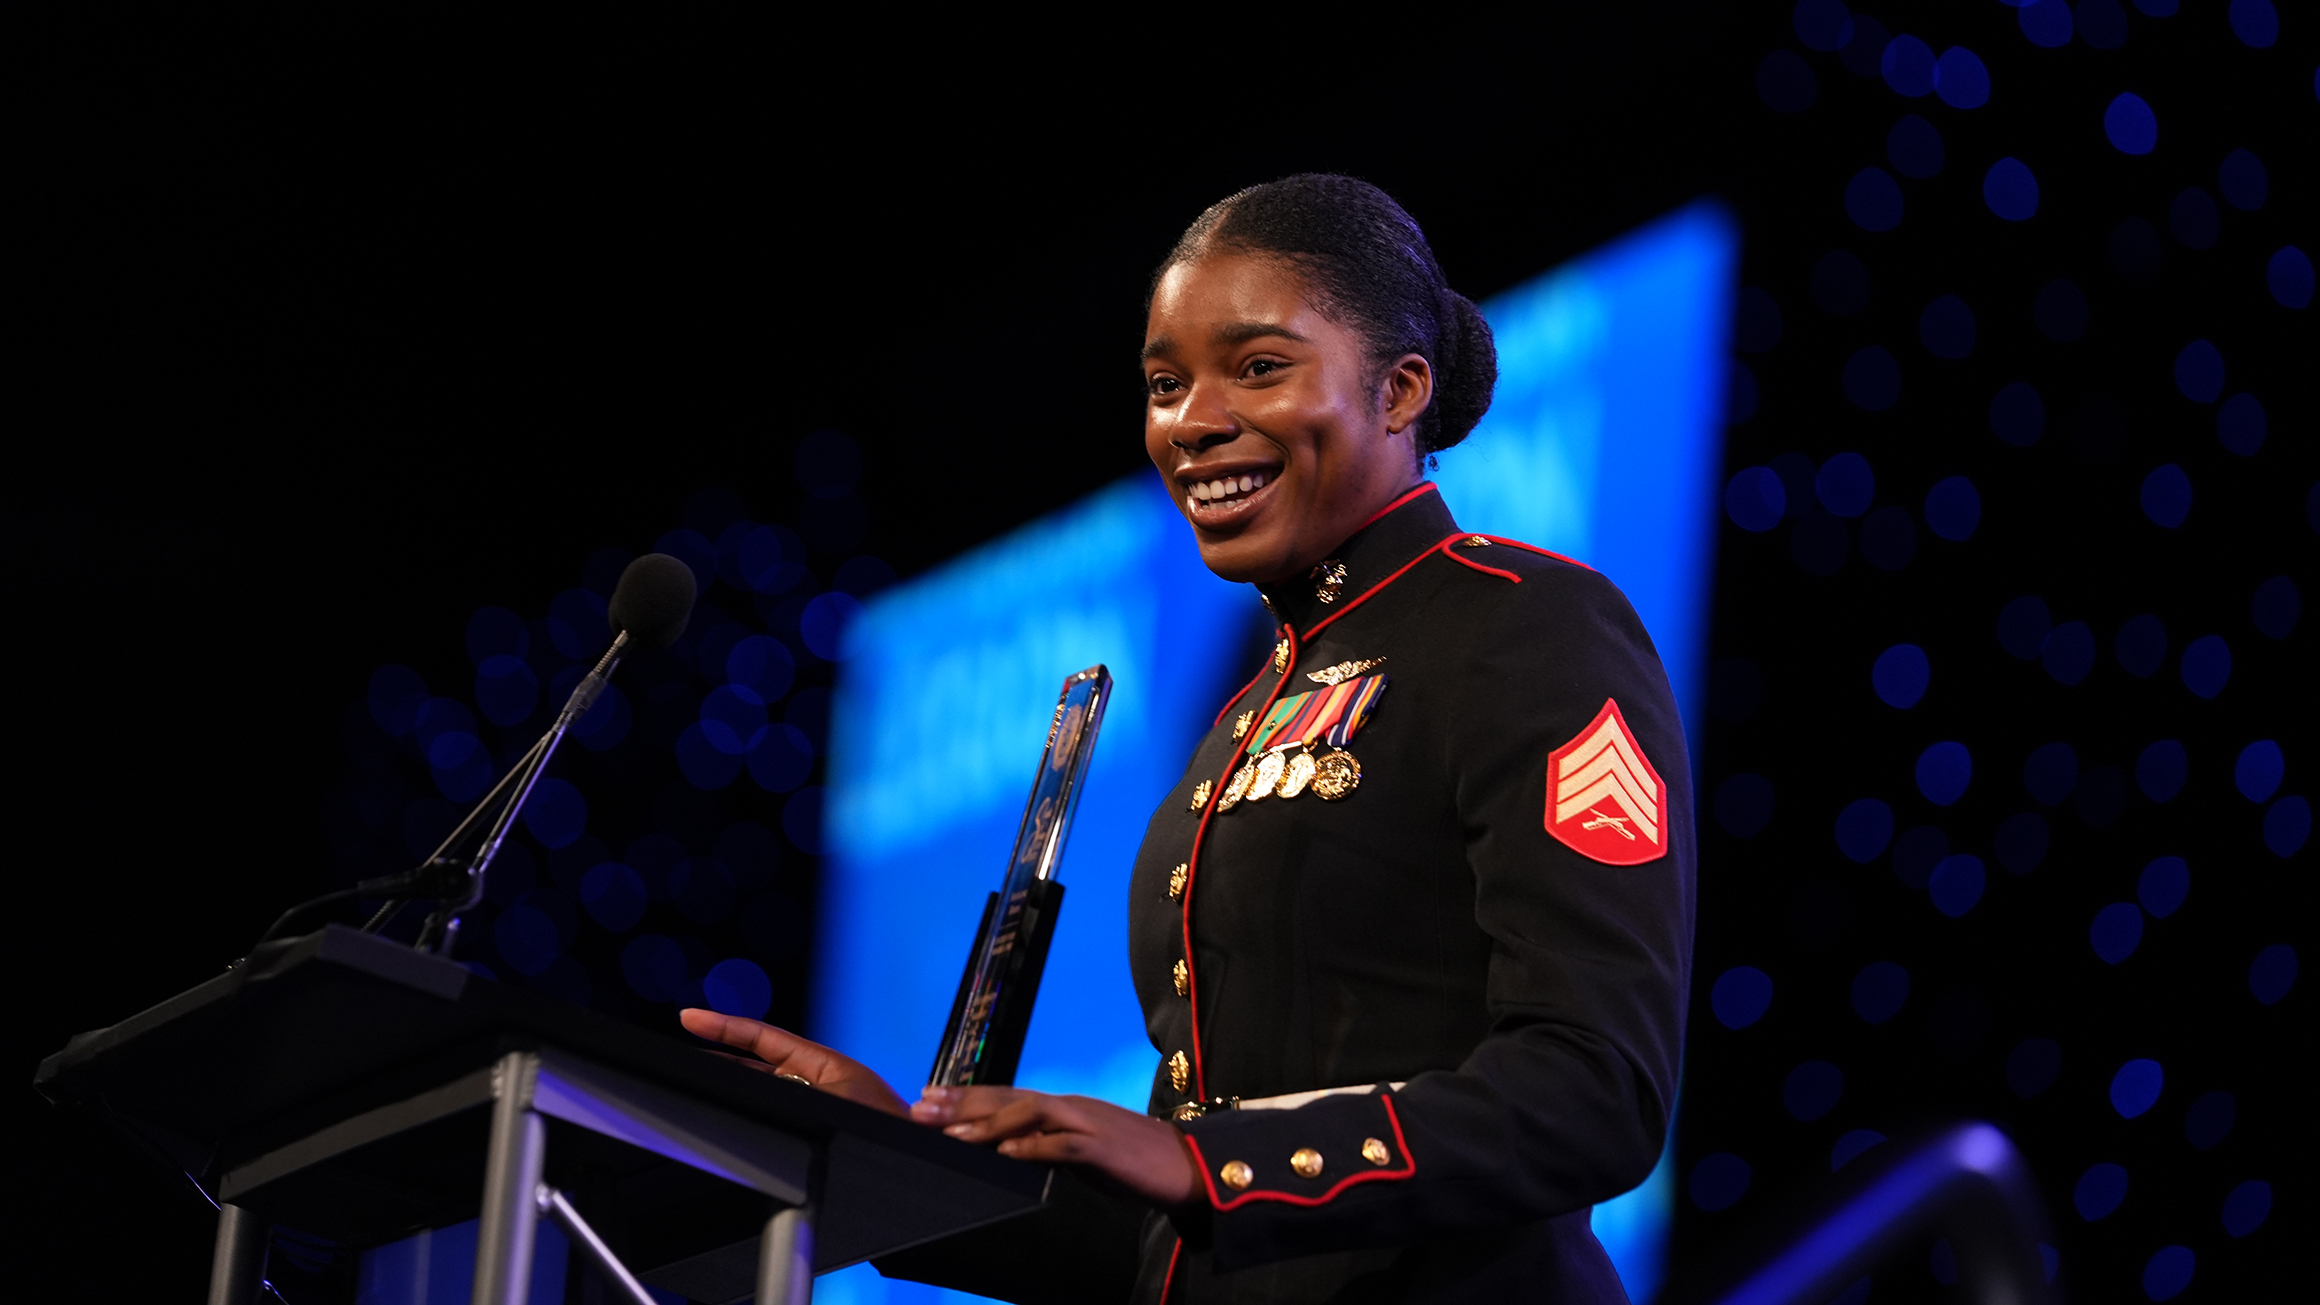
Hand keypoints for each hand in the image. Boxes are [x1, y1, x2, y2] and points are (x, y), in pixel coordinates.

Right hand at [678, 1009, 909, 1117]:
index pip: (763, 1038)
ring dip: (729, 1077)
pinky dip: (745, 1102)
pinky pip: (770, 1105)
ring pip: (759, 1083)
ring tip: (694, 1072)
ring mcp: (809, 1099)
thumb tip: (764, 1082)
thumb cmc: (890, 1124)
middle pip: (755, 1059)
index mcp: (823, 1062)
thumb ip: (800, 1089)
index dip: (725, 1025)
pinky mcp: (809, 1120)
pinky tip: (725, 1105)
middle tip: (682, 1044)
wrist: (917, 1149)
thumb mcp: (842, 1100)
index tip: (690, 1016)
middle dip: (719, 1050)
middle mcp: (813, 1077)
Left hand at [910, 1086, 1201, 1208]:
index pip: (1005, 1097)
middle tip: (919, 1109)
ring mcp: (1086, 1122)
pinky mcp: (1103, 1147)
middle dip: (961, 1104)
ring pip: (1029, 1114)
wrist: (1186, 1164)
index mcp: (1062, 1108)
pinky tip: (1007, 1153)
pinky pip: (1064, 1144)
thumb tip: (1009, 1154)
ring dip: (988, 1124)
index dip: (964, 1096)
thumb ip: (1047, 1146)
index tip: (926, 1097)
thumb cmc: (1132, 1162)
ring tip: (952, 1136)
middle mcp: (1069, 1106)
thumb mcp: (1080, 1152)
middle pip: (1007, 1098)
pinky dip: (1034, 1147)